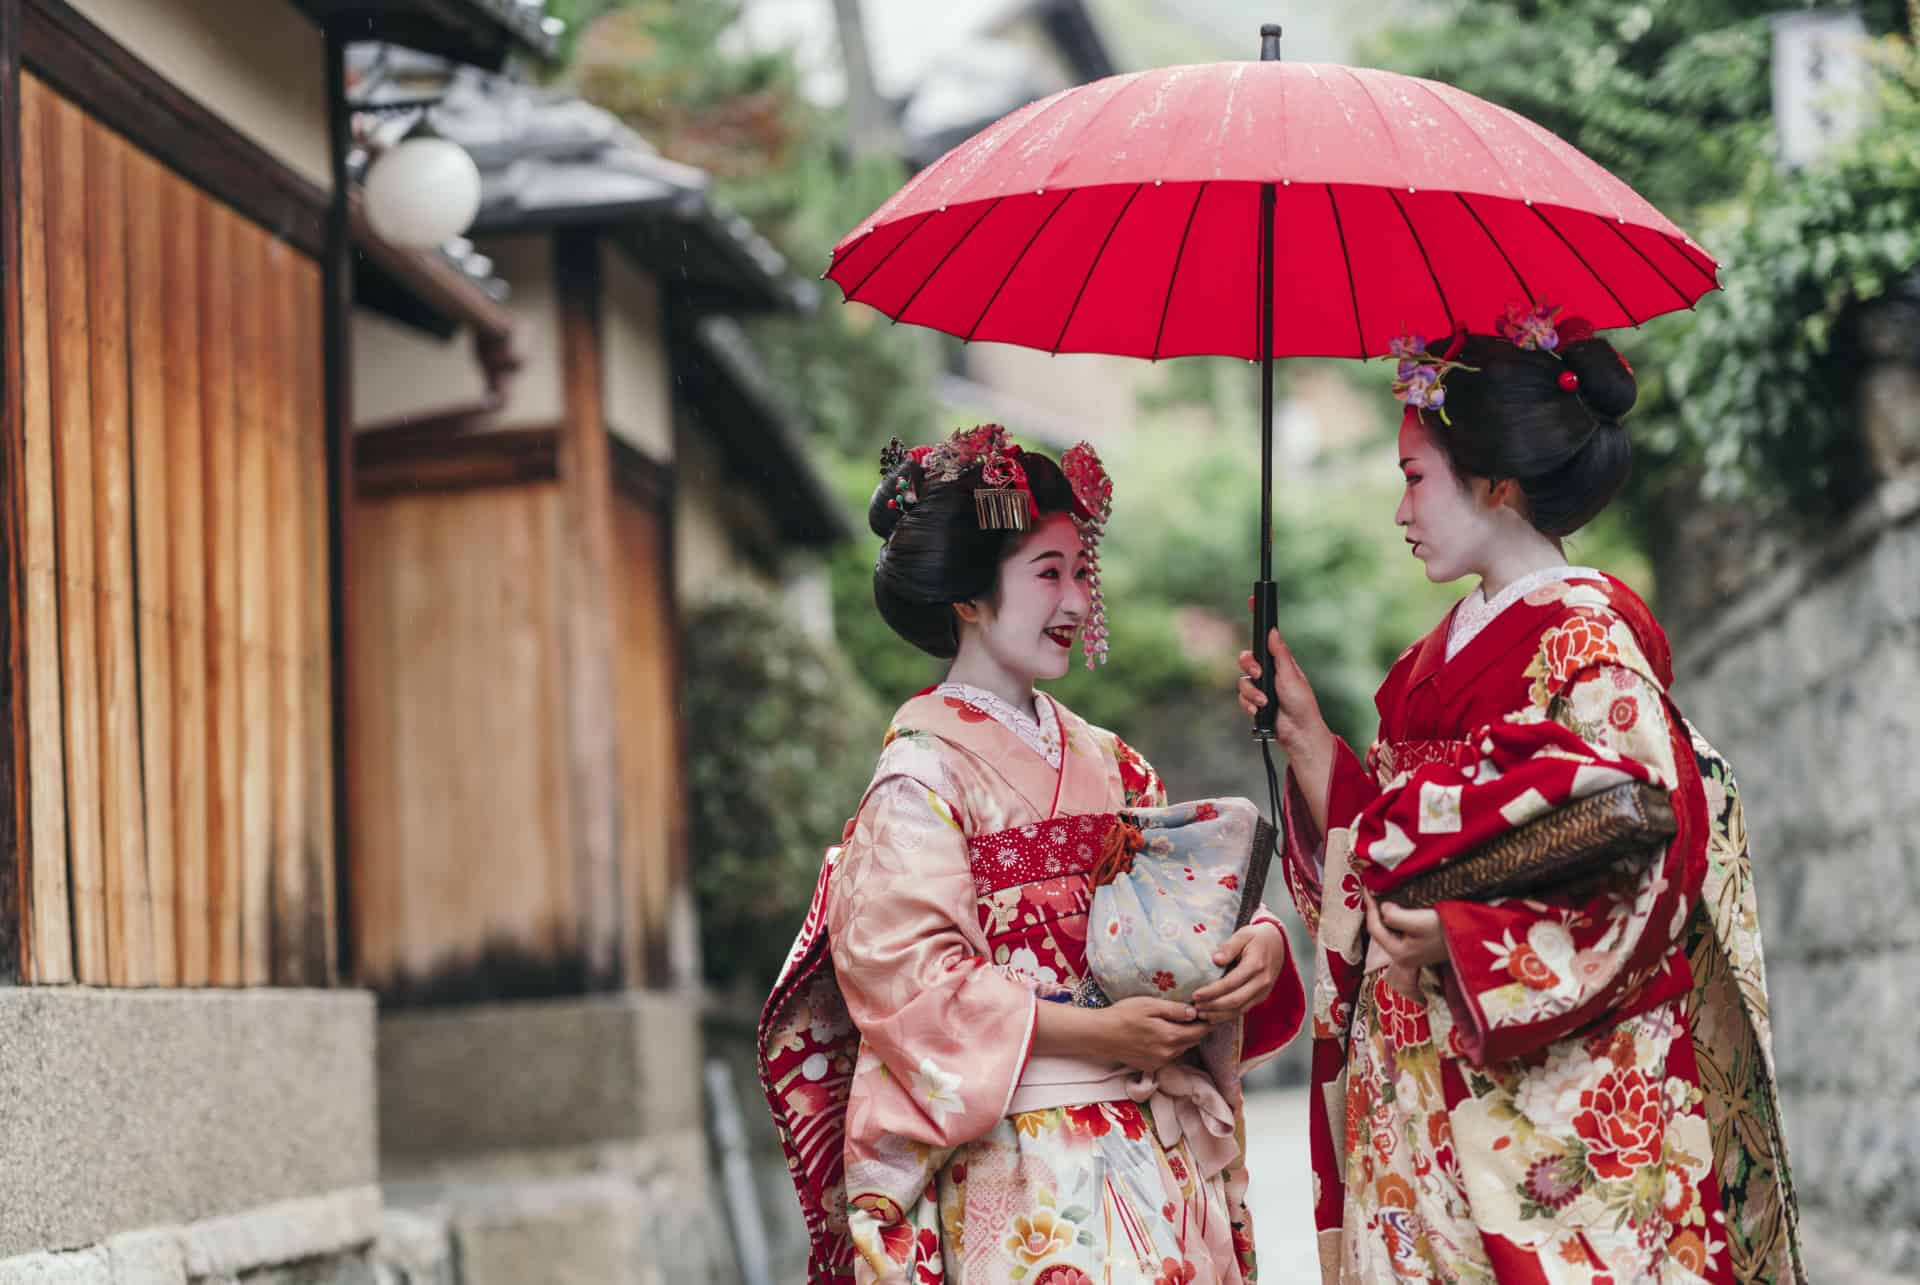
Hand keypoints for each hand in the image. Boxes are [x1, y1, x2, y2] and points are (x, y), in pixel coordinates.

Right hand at [1095, 996, 1212, 1072]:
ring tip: (1179, 1023)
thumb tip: (1195, 1012)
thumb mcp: (1150, 1005)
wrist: (1101, 1035)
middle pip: (1193, 1041)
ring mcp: (1160, 1061)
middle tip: (1198, 1015)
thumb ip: (1174, 1010)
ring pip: (1181, 1049)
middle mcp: (1169, 1053)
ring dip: (1184, 1038)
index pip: (1200, 1031)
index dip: (1208, 1021)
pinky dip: (1171, 1046)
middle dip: (1197, 1029)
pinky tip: (1162, 1035)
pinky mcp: (1151, 1066)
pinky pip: (1169, 1055)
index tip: (1212, 1012)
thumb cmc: (1124, 1014)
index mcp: (1171, 1037)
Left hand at [1192, 922, 1287, 1022]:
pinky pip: (1244, 1010)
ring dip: (1219, 1015)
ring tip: (1201, 1015)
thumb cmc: (1257, 937)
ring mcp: (1263, 992)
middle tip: (1195, 1007)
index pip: (1231, 983)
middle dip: (1213, 1006)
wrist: (1278, 943)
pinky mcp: (1261, 997)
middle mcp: (1262, 982)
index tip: (1196, 994)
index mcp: (1256, 965)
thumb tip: (1216, 960)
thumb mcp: (1243, 934)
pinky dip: (1228, 1015)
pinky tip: (1214, 1016)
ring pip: (1240, 1009)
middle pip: (1235, 1000)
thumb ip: (1229, 947)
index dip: (1212, 991)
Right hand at [1237, 625, 1331, 760]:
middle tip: (1259, 674)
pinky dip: (1249, 704)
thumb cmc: (1301, 703)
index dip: (1258, 618)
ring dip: (1251, 692)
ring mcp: (1260, 687)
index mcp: (1279, 661)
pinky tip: (1260, 710)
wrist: (1298, 732)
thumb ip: (1279, 654)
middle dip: (1249, 665)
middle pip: (1246, 658)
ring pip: (1242, 681)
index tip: (1253, 599)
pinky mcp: (1254, 702)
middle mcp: (1268, 672)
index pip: (1266, 636)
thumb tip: (1273, 630)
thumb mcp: (1291, 676)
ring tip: (1265, 701)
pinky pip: (1242, 698)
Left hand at [1363, 889, 1448, 999]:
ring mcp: (1413, 952)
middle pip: (1380, 931)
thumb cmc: (1446, 931)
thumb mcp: (1419, 922)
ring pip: (1391, 930)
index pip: (1374, 929)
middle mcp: (1403, 956)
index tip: (1367, 888)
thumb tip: (1383, 908)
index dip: (1369, 907)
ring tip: (1382, 895)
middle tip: (1372, 891)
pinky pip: (1402, 929)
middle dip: (1375, 911)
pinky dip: (1397, 916)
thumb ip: (1395, 917)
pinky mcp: (1421, 945)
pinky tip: (1400, 906)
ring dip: (1386, 913)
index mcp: (1399, 953)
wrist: (1472, 939)